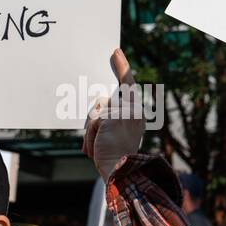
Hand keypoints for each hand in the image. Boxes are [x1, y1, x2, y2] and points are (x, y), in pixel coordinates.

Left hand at [82, 48, 144, 180]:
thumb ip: (107, 118)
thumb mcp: (112, 135)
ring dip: (91, 132)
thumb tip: (99, 104)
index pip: (127, 85)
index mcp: (136, 114)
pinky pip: (92, 122)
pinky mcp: (111, 116)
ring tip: (99, 147)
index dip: (121, 68)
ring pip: (95, 113)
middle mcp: (133, 110)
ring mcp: (123, 112)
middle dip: (94, 123)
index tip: (114, 52)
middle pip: (102, 103)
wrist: (122, 173)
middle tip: (103, 99)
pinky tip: (97, 148)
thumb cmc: (115, 159)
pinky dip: (90, 137)